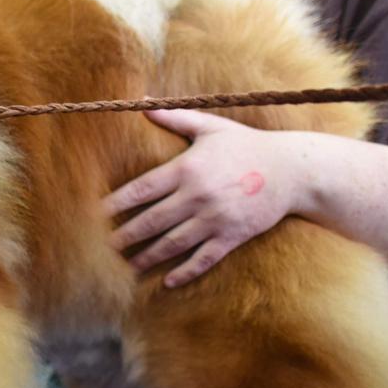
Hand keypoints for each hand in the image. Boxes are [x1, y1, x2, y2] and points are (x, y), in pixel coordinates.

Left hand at [104, 109, 300, 286]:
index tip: (95, 215)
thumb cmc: (247, 146)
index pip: (141, 190)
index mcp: (187, 168)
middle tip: (102, 247)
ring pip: (172, 243)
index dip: (116, 204)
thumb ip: (176, 119)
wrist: (292, 170)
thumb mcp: (212, 127)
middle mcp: (197, 196)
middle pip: (151, 221)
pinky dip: (185, 272)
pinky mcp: (232, 237)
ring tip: (127, 266)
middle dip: (125, 236)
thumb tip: (143, 106)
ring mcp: (215, 219)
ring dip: (147, 257)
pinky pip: (203, 259)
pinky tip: (168, 281)